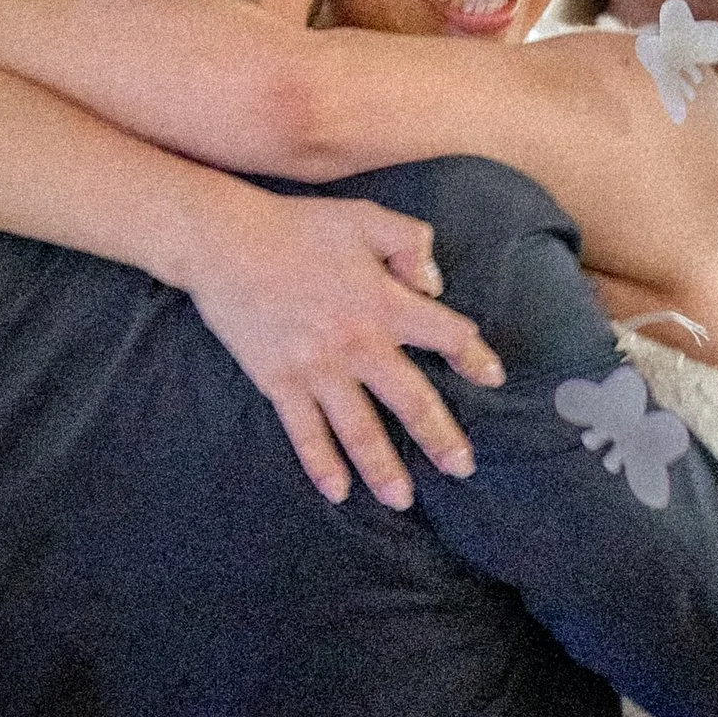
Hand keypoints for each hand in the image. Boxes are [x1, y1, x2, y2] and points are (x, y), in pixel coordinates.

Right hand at [182, 192, 504, 510]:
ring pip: (359, 430)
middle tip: (463, 469)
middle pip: (411, 400)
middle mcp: (356, 345)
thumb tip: (434, 286)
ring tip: (403, 499)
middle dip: (440, 437)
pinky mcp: (279, 382)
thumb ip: (411, 243)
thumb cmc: (296, 226)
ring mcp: (316, 369)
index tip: (492, 377)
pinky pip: (304, 433)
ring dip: (383, 468)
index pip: (445, 335)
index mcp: (383, 302)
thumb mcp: (365, 217)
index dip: (472, 355)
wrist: (224, 243)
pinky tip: (337, 492)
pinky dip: (321, 465)